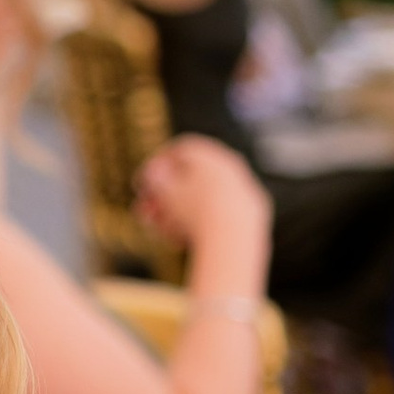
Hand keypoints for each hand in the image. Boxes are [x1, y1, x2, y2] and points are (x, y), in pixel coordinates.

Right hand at [133, 134, 270, 266]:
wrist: (235, 237)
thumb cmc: (193, 211)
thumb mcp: (164, 191)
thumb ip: (155, 177)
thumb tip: (154, 171)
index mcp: (207, 152)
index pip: (177, 151)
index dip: (155, 169)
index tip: (141, 188)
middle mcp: (228, 163)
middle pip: (190, 177)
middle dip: (164, 199)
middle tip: (147, 218)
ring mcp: (243, 186)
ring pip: (204, 199)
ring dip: (179, 216)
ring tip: (165, 235)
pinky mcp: (253, 210)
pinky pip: (222, 213)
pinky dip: (202, 224)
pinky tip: (186, 242)